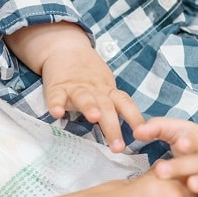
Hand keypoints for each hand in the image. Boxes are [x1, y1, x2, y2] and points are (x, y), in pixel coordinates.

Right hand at [5, 22, 142, 150]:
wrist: (65, 49)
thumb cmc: (87, 75)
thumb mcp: (104, 87)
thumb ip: (112, 106)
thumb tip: (130, 130)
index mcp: (107, 91)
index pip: (125, 104)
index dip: (134, 118)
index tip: (141, 134)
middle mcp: (94, 90)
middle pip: (107, 108)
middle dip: (112, 128)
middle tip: (117, 147)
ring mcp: (75, 88)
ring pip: (85, 98)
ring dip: (90, 107)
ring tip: (94, 118)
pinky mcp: (56, 87)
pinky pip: (56, 97)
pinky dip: (56, 104)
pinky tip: (56, 113)